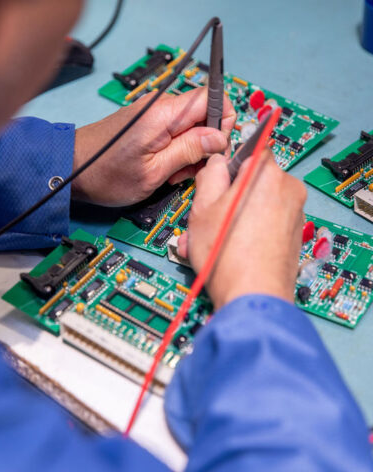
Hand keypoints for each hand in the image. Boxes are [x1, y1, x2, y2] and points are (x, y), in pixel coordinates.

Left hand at [71, 87, 235, 205]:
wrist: (73, 170)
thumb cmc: (106, 174)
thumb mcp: (154, 172)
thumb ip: (189, 150)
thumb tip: (219, 138)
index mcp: (164, 113)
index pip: (213, 98)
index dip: (223, 122)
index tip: (215, 148)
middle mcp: (160, 105)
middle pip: (204, 114)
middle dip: (204, 144)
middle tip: (187, 170)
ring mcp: (153, 113)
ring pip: (191, 126)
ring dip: (189, 151)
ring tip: (170, 173)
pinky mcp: (147, 122)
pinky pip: (174, 131)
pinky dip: (175, 150)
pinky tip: (163, 168)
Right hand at [178, 150, 306, 307]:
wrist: (252, 296)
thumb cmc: (227, 255)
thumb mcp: (201, 208)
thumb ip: (209, 175)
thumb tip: (217, 165)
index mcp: (267, 175)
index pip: (250, 149)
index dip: (228, 165)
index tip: (217, 180)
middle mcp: (288, 191)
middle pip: (252, 181)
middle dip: (227, 196)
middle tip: (206, 217)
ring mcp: (294, 215)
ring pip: (256, 204)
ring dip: (231, 217)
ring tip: (209, 240)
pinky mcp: (293, 235)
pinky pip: (266, 223)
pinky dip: (246, 230)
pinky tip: (226, 248)